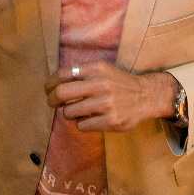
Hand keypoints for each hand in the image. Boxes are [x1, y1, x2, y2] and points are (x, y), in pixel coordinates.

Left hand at [45, 62, 175, 132]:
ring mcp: (105, 103)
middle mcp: (100, 84)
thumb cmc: (119, 83)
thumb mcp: (102, 70)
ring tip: (77, 112)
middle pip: (61, 93)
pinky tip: (90, 119)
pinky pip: (81, 125)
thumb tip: (55, 84)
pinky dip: (82, 124)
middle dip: (52, 100)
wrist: (146, 96)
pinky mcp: (110, 120)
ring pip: (69, 112)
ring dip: (68, 113)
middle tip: (52, 103)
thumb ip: (82, 74)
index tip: (48, 89)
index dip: (50, 83)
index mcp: (96, 69)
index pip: (63, 74)